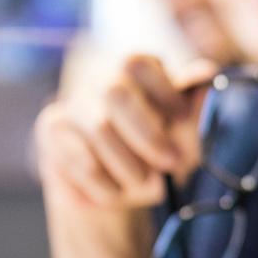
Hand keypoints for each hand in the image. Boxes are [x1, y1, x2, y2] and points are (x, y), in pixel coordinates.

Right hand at [36, 56, 217, 212]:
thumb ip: (195, 112)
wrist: (113, 193)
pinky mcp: (51, 130)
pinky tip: (114, 194)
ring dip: (128, 166)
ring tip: (144, 185)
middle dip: (148, 134)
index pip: (139, 63)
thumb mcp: (183, 141)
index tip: (180, 117)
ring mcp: (72, 104)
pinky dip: (104, 184)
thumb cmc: (156, 158)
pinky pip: (78, 159)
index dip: (161, 89)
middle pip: (115, 92)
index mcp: (135, 73)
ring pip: (98, 130)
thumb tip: (206, 76)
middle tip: (171, 163)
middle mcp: (101, 82)